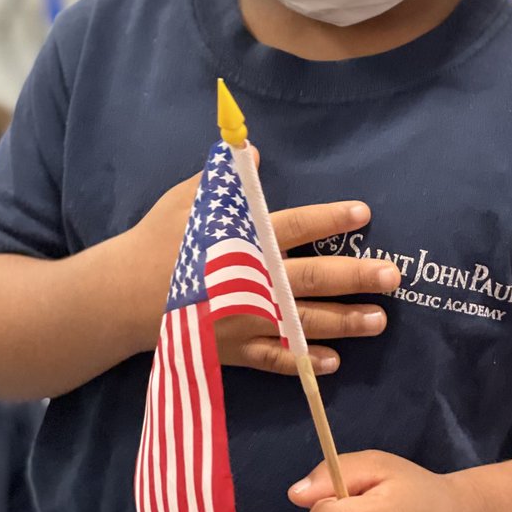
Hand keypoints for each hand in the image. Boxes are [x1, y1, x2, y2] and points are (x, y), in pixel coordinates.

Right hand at [134, 152, 400, 374]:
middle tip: (392, 276)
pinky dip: (304, 361)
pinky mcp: (233, 350)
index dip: (330, 220)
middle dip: (355, 277)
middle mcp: (250, 281)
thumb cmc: (156, 241)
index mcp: (242, 240)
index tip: (363, 215)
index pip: (295, 226)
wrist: (119, 297)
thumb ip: (223, 178)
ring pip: (303, 323)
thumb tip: (254, 149)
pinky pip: (275, 359)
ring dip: (344, 322)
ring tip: (379, 321)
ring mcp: (244, 320)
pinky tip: (333, 362)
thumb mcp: (185, 200)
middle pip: (311, 278)